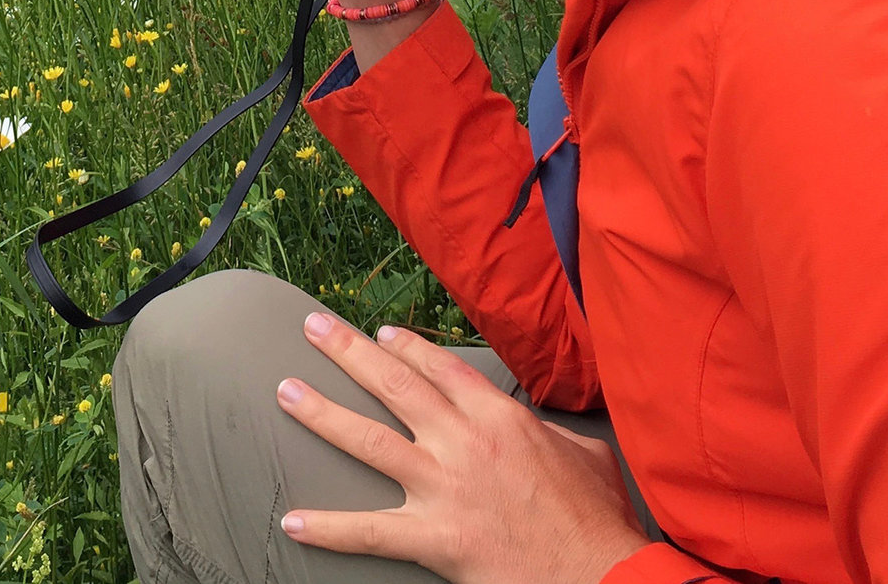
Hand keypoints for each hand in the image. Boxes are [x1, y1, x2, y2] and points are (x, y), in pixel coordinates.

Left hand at [276, 312, 647, 583]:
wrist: (601, 572)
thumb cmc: (598, 519)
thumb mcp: (586, 455)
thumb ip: (552, 432)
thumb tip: (545, 428)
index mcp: (501, 417)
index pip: (441, 369)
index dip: (406, 346)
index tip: (379, 333)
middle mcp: (465, 441)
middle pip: (395, 384)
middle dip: (348, 350)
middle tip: (313, 327)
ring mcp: (445, 487)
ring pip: (369, 440)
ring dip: (322, 414)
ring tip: (286, 392)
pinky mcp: (435, 536)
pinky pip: (370, 531)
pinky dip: (329, 528)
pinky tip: (294, 520)